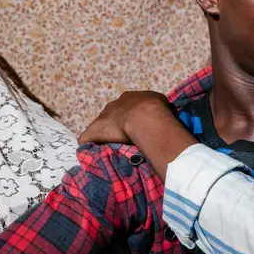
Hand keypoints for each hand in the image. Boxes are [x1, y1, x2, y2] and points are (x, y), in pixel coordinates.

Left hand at [79, 91, 196, 179]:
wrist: (144, 116)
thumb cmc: (157, 110)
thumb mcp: (163, 103)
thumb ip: (160, 108)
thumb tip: (166, 114)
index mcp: (129, 98)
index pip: (128, 108)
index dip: (133, 117)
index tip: (139, 127)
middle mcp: (114, 105)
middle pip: (112, 116)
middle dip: (118, 125)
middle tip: (127, 138)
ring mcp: (103, 118)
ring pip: (101, 127)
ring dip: (106, 136)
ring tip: (113, 149)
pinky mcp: (94, 131)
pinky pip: (88, 139)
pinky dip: (90, 145)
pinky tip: (93, 154)